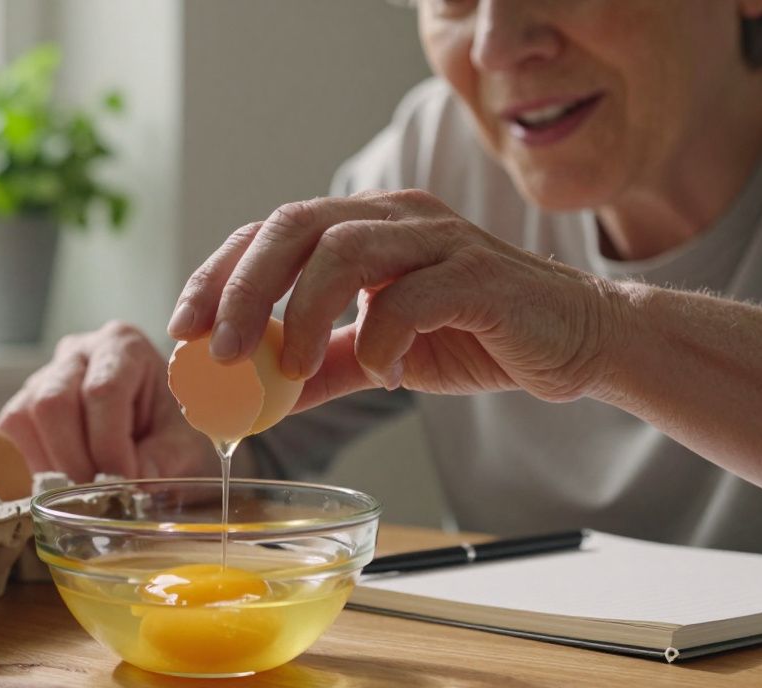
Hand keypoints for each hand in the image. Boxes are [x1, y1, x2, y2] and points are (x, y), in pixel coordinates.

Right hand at [0, 321, 217, 481]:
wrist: (158, 435)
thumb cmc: (171, 434)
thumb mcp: (183, 447)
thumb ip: (161, 462)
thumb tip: (128, 487)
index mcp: (123, 346)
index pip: (102, 391)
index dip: (109, 445)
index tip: (125, 483)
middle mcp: (77, 353)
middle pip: (53, 402)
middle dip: (75, 460)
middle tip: (100, 495)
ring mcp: (42, 377)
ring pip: (22, 418)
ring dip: (51, 466)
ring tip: (84, 493)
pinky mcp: (21, 407)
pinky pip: (8, 437)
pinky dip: (32, 468)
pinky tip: (64, 485)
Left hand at [167, 189, 626, 409]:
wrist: (576, 342)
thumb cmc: (477, 336)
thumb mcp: (380, 354)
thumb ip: (321, 366)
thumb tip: (255, 397)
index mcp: (362, 226)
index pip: (270, 232)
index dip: (219, 274)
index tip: (185, 327)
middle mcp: (394, 216)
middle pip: (295, 225)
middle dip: (244, 288)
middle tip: (218, 351)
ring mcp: (438, 238)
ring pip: (346, 248)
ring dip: (302, 312)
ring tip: (286, 370)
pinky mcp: (479, 274)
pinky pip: (413, 296)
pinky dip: (383, 339)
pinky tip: (384, 375)